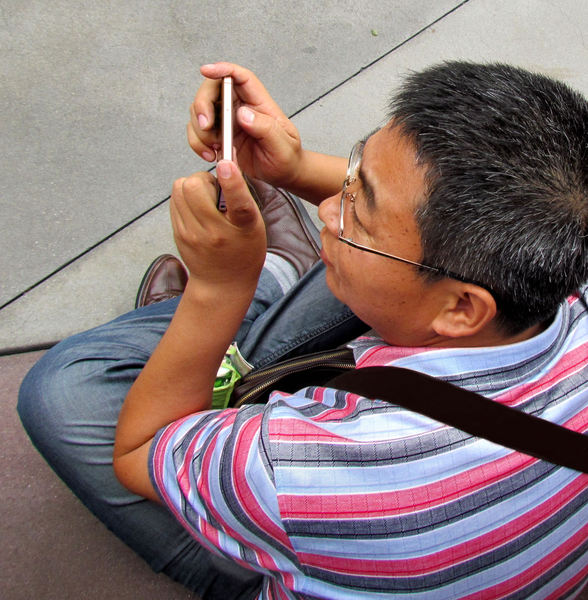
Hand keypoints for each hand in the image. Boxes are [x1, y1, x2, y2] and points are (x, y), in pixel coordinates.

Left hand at [170, 161, 266, 292]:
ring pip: (180, 189)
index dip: (232, 181)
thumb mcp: (254, 226)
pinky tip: (196, 210)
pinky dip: (184, 198)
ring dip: (192, 186)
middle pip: (195, 186)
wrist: (222, 284)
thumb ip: (241, 198)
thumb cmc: (243, 252)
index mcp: (242, 229)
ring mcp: (192, 234)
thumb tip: (226, 165)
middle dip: (204, 179)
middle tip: (214, 191)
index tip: (227, 165)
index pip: (238, 203)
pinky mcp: (179, 234)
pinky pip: (174, 200)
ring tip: (204, 200)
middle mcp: (215, 232)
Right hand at [187, 62, 303, 188]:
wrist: (282, 176)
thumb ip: (266, 129)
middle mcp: (241, 108)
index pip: (240, 77)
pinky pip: (199, 133)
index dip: (222, 69)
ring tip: (213, 149)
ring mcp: (228, 122)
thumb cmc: (286, 158)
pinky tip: (211, 155)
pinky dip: (198, 144)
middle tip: (206, 127)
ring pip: (201, 112)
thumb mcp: (283, 146)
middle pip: (212, 91)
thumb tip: (243, 114)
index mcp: (259, 103)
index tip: (206, 71)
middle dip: (202, 106)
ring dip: (199, 130)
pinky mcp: (219, 136)